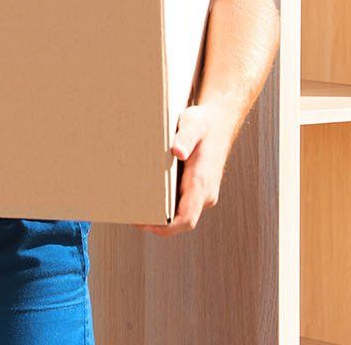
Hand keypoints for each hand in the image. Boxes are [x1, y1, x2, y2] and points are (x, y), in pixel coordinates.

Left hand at [136, 102, 230, 237]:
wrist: (220, 122)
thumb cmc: (204, 123)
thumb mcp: (194, 123)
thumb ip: (186, 136)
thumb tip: (177, 152)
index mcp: (202, 182)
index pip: (187, 219)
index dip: (166, 227)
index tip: (144, 224)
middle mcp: (204, 194)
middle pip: (180, 221)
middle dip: (157, 223)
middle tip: (130, 215)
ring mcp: (202, 193)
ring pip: (181, 214)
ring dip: (160, 216)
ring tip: (134, 208)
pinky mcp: (197, 189)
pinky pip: (181, 205)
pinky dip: (165, 206)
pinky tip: (146, 196)